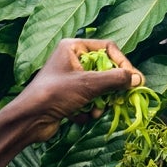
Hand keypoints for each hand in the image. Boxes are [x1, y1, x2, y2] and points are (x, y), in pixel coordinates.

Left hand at [19, 38, 142, 142]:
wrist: (29, 119)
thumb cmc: (55, 94)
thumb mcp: (88, 84)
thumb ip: (115, 79)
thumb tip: (137, 79)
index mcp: (73, 47)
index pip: (108, 48)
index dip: (123, 64)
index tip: (134, 80)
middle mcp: (72, 59)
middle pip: (105, 69)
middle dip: (110, 88)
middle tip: (119, 98)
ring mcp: (71, 78)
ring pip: (99, 87)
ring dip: (100, 101)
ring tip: (95, 111)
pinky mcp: (69, 95)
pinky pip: (89, 99)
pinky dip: (89, 109)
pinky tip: (83, 116)